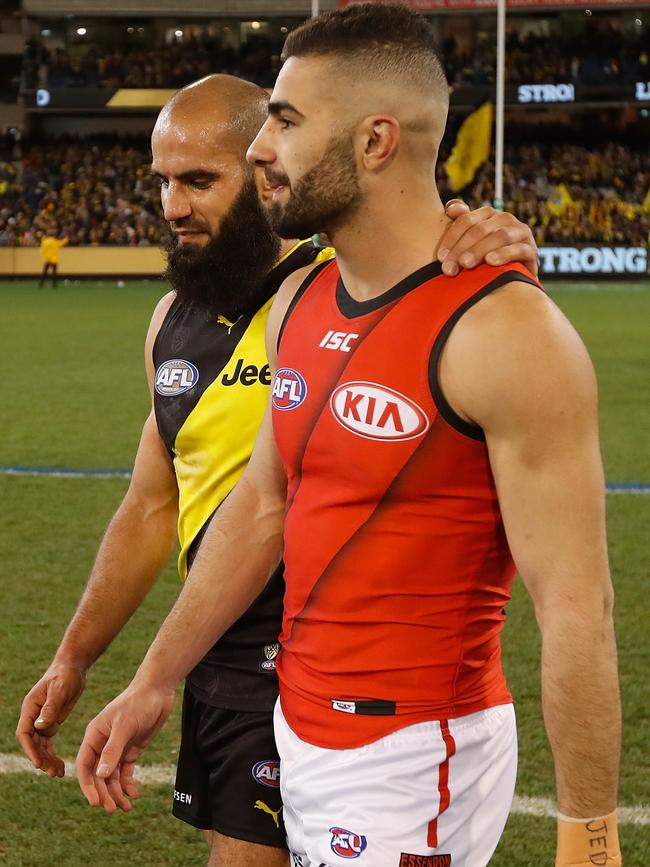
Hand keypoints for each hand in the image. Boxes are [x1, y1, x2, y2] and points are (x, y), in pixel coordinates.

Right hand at [16, 661, 86, 776]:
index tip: (39, 762)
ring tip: (58, 774)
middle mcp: (33, 716)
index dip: (30, 749)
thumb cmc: (65, 675)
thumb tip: (39, 727)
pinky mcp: (51, 722)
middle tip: (52, 773)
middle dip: (40, 759)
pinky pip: (48, 743)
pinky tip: (60, 765)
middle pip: (32, 743)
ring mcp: (41, 720)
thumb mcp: (60, 690)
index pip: (24, 733)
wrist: (73, 667)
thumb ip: (50, 708)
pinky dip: (52, 754)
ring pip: (40, 746)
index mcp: (30, 707)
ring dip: (47, 760)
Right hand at [76, 681, 174, 813]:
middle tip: (113, 809)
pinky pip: (126, 771)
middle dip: (104, 793)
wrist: (157, 690)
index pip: (84, 765)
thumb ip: (112, 750)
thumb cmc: (137, 702)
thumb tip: (100, 776)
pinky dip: (128, 783)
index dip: (88, 785)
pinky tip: (134, 793)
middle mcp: (103, 744)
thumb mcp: (124, 726)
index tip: (95, 802)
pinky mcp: (132, 749)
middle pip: (98, 775)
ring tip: (126, 807)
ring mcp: (117, 747)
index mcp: (94, 736)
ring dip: (117, 792)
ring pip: (112, 776)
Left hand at [440, 200, 538, 277]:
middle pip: (480, 229)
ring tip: (465, 264)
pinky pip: (519, 249)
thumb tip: (450, 208)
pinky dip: (504, 254)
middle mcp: (505, 219)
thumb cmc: (485, 260)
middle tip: (448, 268)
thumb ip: (460, 224)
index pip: (466, 220)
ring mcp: (520, 233)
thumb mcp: (469, 244)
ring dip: (480, 250)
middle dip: (462, 248)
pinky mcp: (531, 250)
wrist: (512, 281)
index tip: (440, 257)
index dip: (451, 237)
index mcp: (488, 214)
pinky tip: (491, 262)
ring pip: (500, 236)